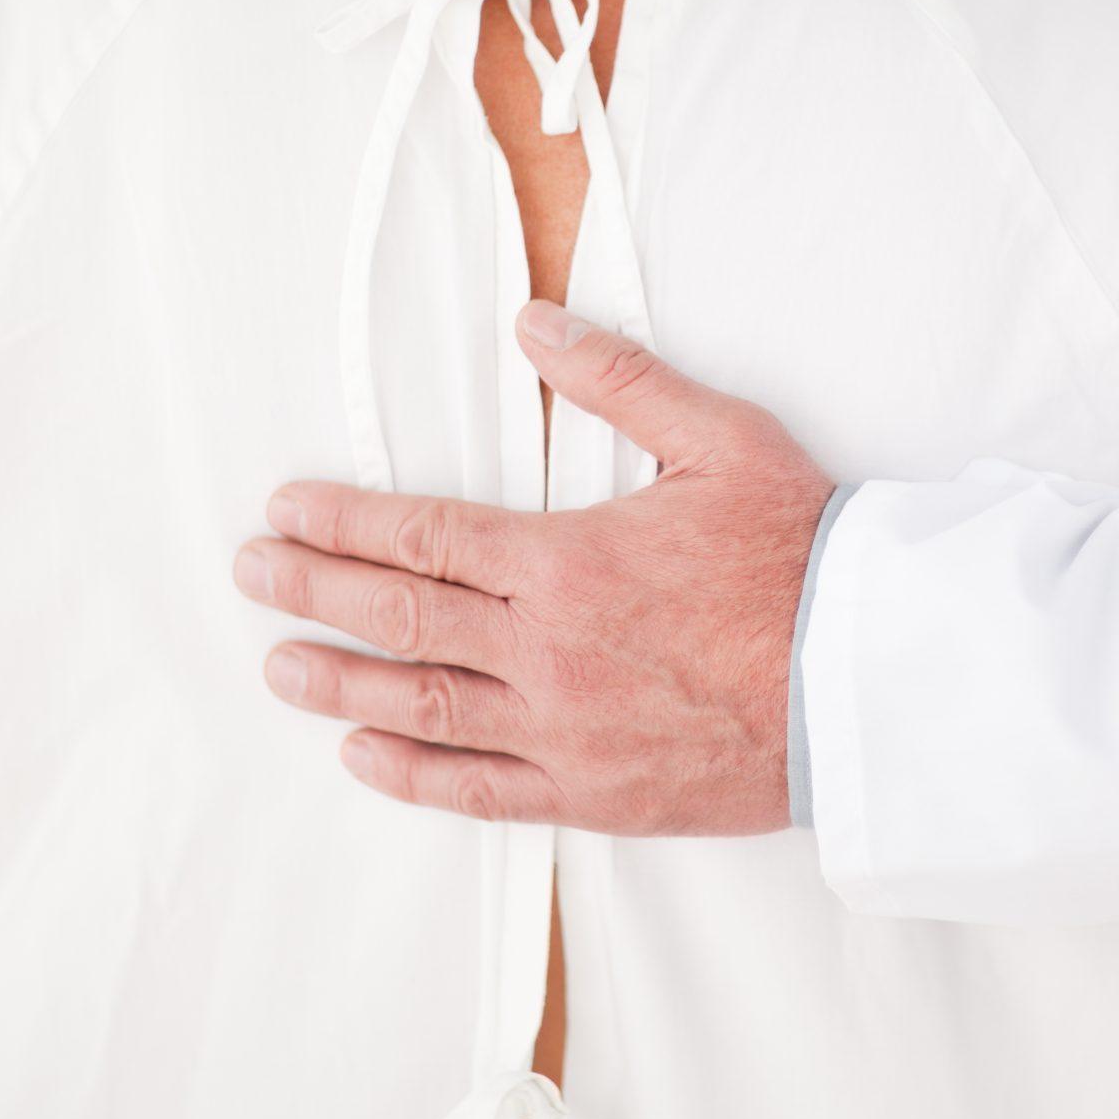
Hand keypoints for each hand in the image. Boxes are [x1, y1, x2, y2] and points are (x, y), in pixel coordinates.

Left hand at [234, 301, 832, 833]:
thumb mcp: (722, 439)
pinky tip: (364, 757)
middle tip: (253, 575)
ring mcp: (563, 730)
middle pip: (400, 617)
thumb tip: (534, 327)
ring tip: (281, 667)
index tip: (286, 511)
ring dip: (341, 685)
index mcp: (566, 561)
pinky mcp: (592, 792)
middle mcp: (546, 650)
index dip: (343, 523)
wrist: (866, 678)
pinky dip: (412, 775)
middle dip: (314, 592)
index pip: (423, 536)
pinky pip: (478, 790)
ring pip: (421, 707)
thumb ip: (619, 380)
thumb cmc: (802, 557)